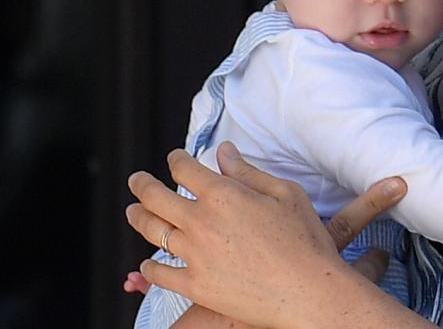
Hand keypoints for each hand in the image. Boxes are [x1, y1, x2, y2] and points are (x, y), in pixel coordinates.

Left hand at [125, 142, 408, 326]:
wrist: (310, 292)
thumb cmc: (305, 241)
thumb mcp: (285, 193)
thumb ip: (248, 172)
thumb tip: (224, 150)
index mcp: (223, 194)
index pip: (184, 169)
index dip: (175, 159)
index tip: (174, 159)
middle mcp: (201, 221)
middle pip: (155, 197)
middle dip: (141, 184)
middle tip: (136, 180)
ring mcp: (195, 255)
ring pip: (152, 231)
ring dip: (138, 218)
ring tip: (132, 212)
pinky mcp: (196, 286)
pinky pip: (161, 274)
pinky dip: (149, 268)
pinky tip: (147, 264)